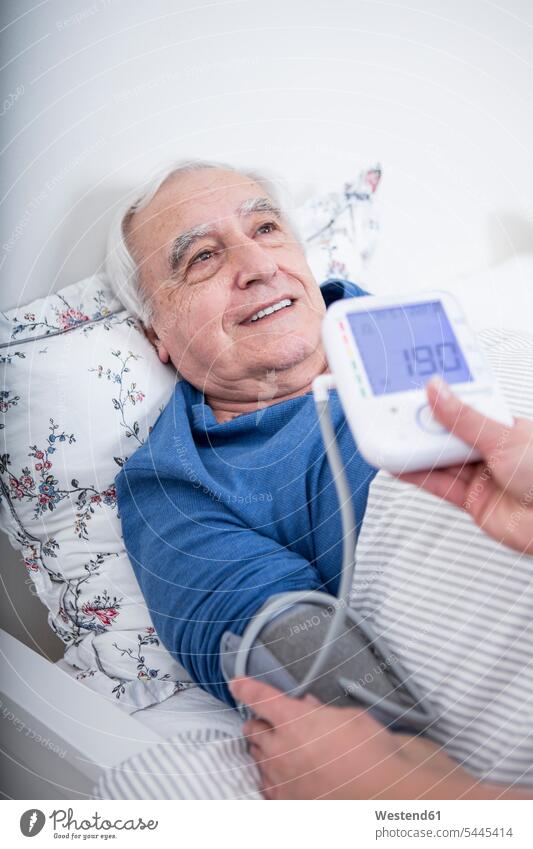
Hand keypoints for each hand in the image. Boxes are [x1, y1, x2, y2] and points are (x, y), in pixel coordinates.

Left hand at [230, 677, 479, 799]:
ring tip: (275, 748)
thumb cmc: (370, 750)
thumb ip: (321, 712)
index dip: (246, 688)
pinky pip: (267, 786)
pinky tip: (280, 778)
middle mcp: (280, 748)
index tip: (237, 683)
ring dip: (263, 750)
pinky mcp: (287, 803)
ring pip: (257, 758)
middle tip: (267, 721)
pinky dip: (270, 778)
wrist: (382, 795)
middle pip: (252, 730)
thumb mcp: (348, 717)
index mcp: (292, 719)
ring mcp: (281, 778)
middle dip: (257, 723)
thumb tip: (308, 707)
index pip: (259, 697)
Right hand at [398, 377, 532, 554]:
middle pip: (447, 435)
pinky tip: (400, 465)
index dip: (439, 402)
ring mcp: (481, 476)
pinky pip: (439, 485)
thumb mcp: (503, 438)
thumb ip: (464, 419)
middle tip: (396, 415)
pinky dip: (417, 476)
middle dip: (422, 427)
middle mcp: (491, 451)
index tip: (414, 392)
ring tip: (391, 438)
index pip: (464, 408)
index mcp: (504, 427)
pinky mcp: (472, 501)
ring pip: (440, 460)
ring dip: (416, 451)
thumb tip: (438, 392)